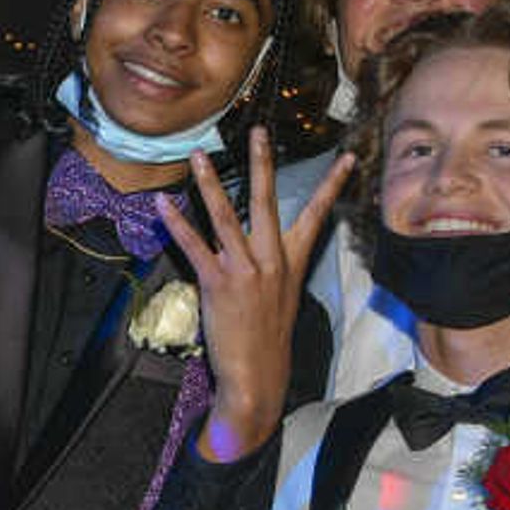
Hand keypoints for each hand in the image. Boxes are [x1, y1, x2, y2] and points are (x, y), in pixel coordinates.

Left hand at [156, 128, 351, 465]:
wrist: (258, 377)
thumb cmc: (267, 341)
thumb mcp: (281, 299)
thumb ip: (271, 270)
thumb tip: (257, 253)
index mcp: (292, 262)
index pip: (317, 216)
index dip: (332, 186)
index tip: (346, 158)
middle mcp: (272, 261)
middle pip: (269, 202)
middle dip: (263, 164)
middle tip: (258, 131)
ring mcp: (245, 271)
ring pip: (228, 217)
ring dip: (210, 183)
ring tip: (198, 156)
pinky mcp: (218, 284)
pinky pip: (195, 247)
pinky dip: (177, 224)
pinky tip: (163, 205)